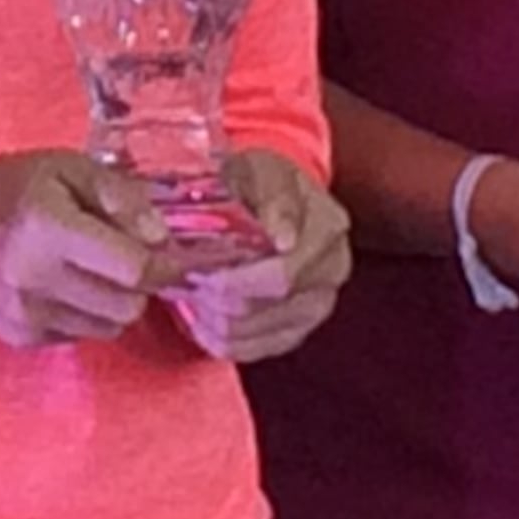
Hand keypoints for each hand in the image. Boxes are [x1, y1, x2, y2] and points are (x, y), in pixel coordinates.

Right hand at [0, 150, 169, 347]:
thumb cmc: (23, 188)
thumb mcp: (73, 168)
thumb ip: (121, 196)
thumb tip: (160, 238)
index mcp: (47, 227)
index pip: (133, 268)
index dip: (163, 262)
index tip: (172, 254)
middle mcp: (32, 277)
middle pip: (127, 306)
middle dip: (139, 284)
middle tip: (129, 259)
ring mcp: (24, 313)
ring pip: (110, 328)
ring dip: (114, 302)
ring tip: (92, 270)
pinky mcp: (20, 336)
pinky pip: (82, 336)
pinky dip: (86, 314)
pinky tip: (67, 286)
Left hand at [168, 149, 351, 361]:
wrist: (267, 195)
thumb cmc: (258, 179)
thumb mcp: (260, 169)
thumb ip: (272, 195)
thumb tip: (282, 237)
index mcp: (328, 227)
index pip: (285, 273)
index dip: (239, 280)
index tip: (202, 273)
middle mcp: (332, 270)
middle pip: (270, 305)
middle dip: (221, 297)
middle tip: (187, 282)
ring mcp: (318, 304)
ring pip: (259, 331)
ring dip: (217, 319)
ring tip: (193, 297)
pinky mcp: (299, 329)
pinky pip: (257, 350)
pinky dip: (223, 340)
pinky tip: (203, 320)